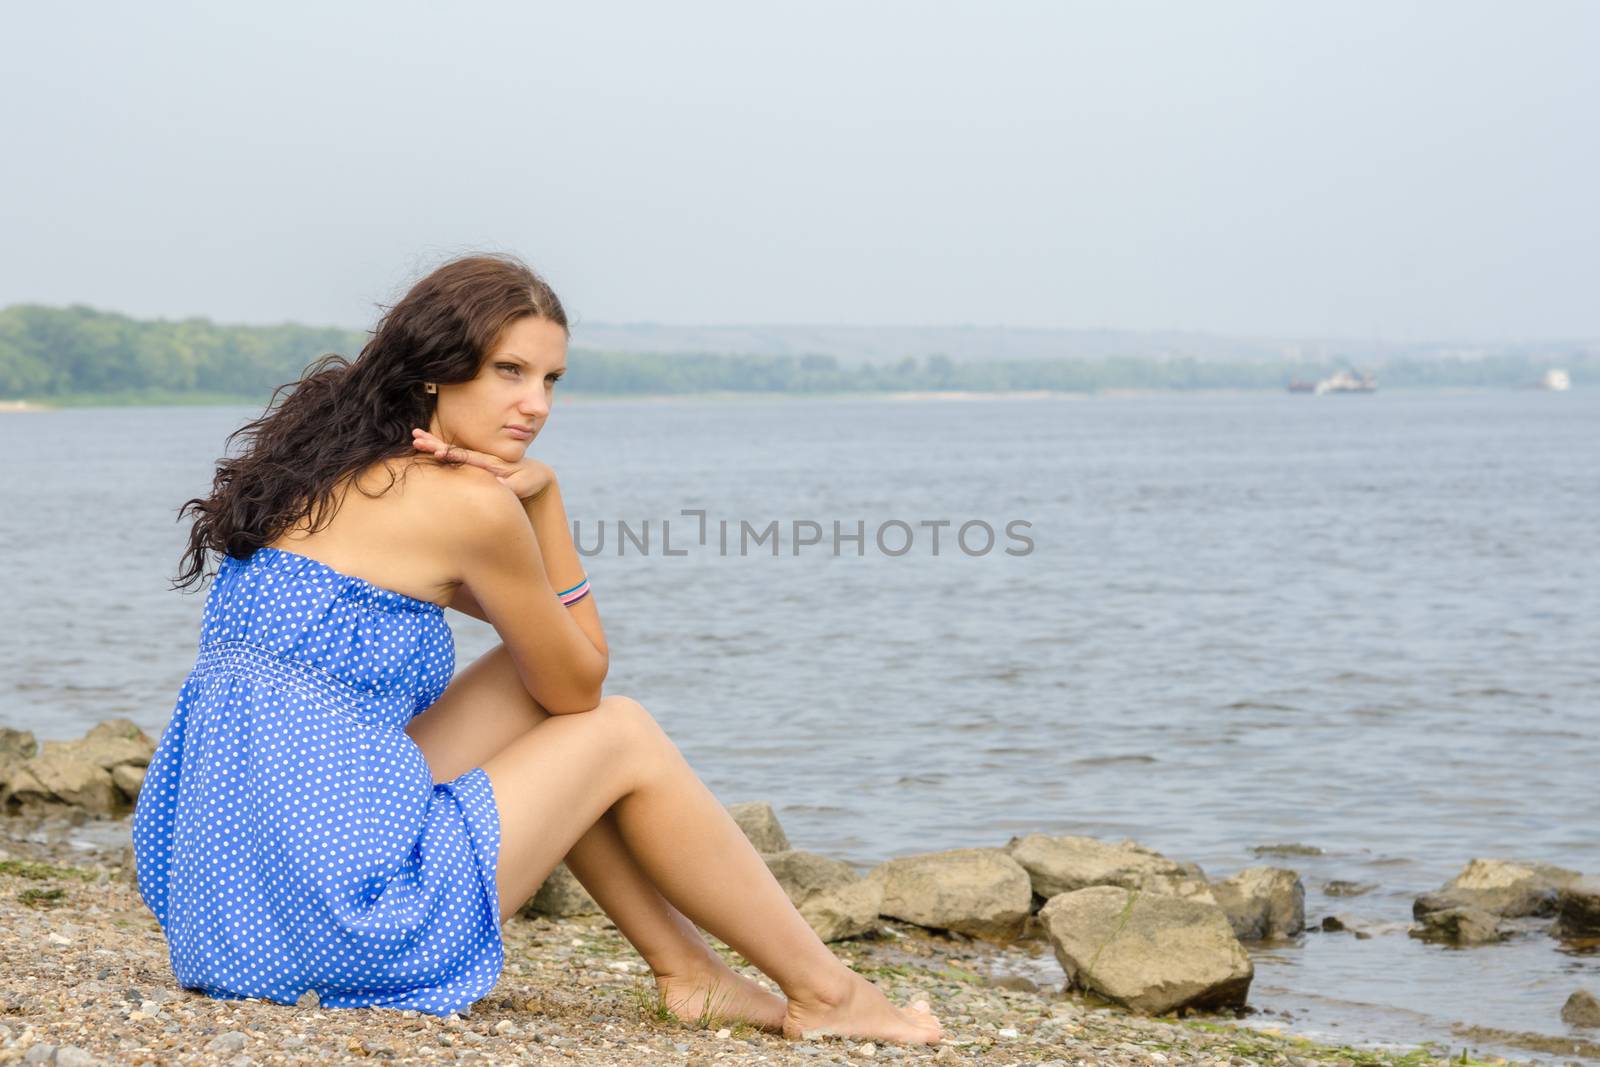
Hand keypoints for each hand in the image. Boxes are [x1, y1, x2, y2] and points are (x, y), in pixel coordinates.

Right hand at [411, 428, 555, 500]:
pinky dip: (440, 451)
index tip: (436, 452)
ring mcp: (478, 460)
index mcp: (490, 461)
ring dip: (434, 444)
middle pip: (454, 449)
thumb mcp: (524, 484)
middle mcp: (482, 457)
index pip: (467, 457)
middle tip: (415, 437)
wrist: (536, 475)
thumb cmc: (530, 481)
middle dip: (435, 443)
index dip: (451, 454)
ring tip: (416, 437)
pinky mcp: (477, 465)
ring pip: (452, 450)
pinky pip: (456, 457)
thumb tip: (497, 483)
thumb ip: (511, 485)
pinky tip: (428, 449)